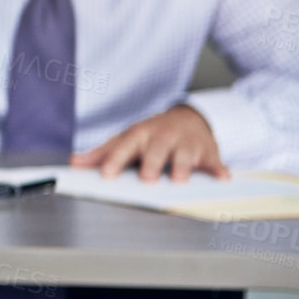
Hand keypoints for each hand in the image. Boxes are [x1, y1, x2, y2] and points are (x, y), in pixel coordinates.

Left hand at [71, 104, 228, 181]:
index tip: (106, 175)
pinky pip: (215, 161)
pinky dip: (219, 169)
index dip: (114, 161)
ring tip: (179, 180)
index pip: (123, 148)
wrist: (187, 118)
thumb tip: (75, 163)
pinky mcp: (208, 151)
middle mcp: (163, 137)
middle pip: (155, 151)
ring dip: (182, 167)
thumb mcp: (126, 139)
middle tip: (146, 179)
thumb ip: (102, 154)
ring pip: (185, 155)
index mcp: (139, 135)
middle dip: (151, 164)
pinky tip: (223, 178)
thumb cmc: (151, 135)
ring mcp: (187, 143)